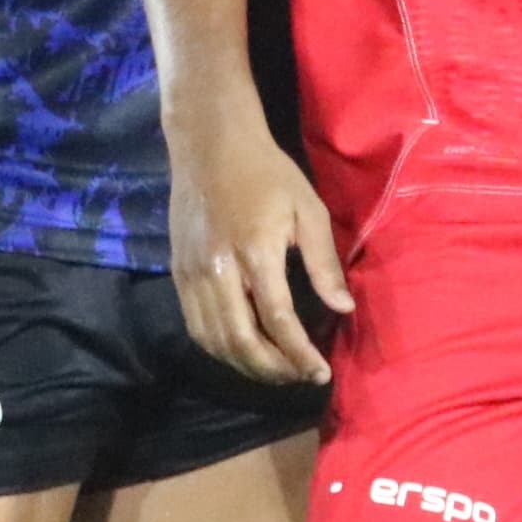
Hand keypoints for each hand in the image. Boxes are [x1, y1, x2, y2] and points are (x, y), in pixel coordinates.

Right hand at [168, 105, 350, 385]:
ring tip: (276, 371)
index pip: (279, 320)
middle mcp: (218, 270)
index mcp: (255, 251)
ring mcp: (192, 274)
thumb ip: (323, 262)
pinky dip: (220, 349)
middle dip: (274, 369)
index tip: (321, 373)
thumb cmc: (267, 172)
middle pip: (242, 341)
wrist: (210, 143)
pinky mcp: (178, 273)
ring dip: (246, 366)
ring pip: (215, 340)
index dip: (300, 354)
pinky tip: (243, 351)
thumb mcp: (308, 208)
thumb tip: (342, 308)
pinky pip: (196, 326)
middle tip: (300, 377)